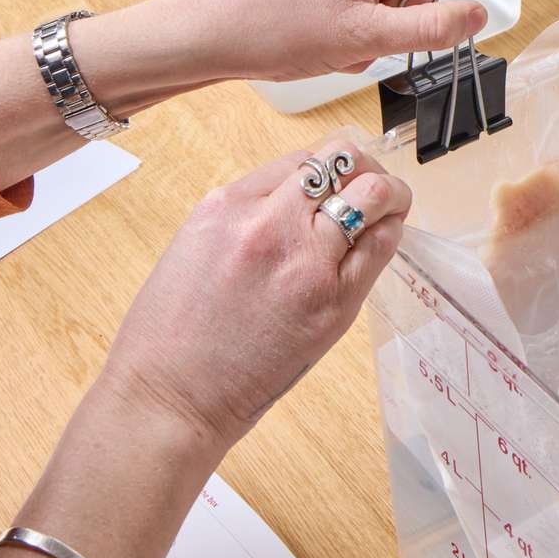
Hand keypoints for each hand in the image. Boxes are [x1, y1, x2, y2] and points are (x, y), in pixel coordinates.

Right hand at [98, 140, 410, 452]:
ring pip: (373, 195)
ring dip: (388, 195)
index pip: (302, 159)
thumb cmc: (172, 333)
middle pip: (343, 160)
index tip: (335, 181)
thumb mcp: (196, 245)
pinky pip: (381, 249)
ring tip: (389, 207)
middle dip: (365, 167)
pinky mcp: (334, 304)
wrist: (168, 398)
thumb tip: (296, 201)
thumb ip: (247, 216)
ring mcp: (306, 263)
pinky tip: (383, 240)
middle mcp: (270, 224)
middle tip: (371, 186)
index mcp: (228, 206)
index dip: (327, 166)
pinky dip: (388, 234)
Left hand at [172, 0, 487, 80]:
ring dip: (347, 22)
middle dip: (373, 24)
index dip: (402, 25)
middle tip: (337, 45)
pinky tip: (296, 28)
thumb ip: (431, 28)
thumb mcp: (368, 39)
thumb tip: (478, 15)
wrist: (206, 30)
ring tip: (312, 39)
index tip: (367, 40)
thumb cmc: (279, 33)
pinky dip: (321, 11)